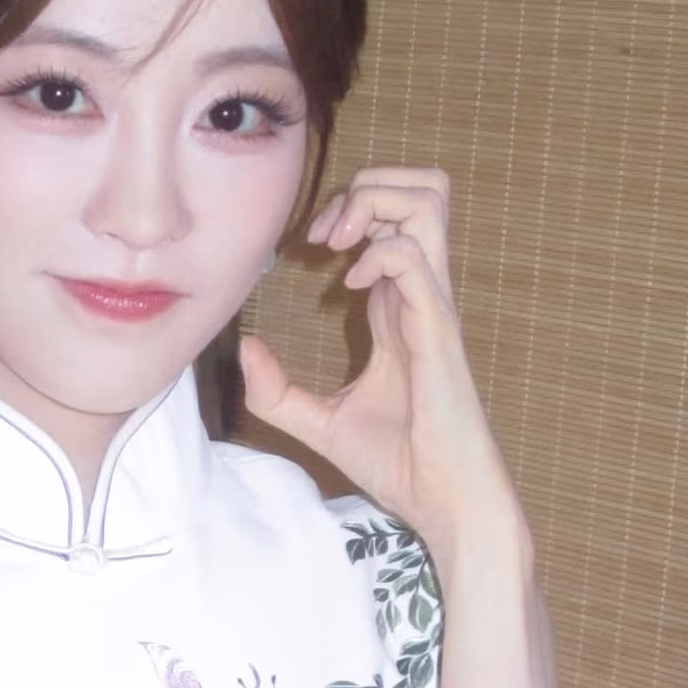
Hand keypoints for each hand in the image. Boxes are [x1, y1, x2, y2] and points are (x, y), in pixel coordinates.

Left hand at [239, 166, 516, 562]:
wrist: (442, 502)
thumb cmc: (400, 462)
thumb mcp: (319, 424)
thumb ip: (277, 391)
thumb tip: (246, 346)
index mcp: (397, 308)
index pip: (389, 219)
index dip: (346, 211)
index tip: (309, 246)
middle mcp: (420, 295)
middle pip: (423, 189)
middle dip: (369, 185)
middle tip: (327, 232)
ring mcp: (434, 308)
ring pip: (429, 203)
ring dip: (377, 202)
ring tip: (341, 242)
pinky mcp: (439, 330)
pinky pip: (417, 260)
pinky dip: (380, 253)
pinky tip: (352, 284)